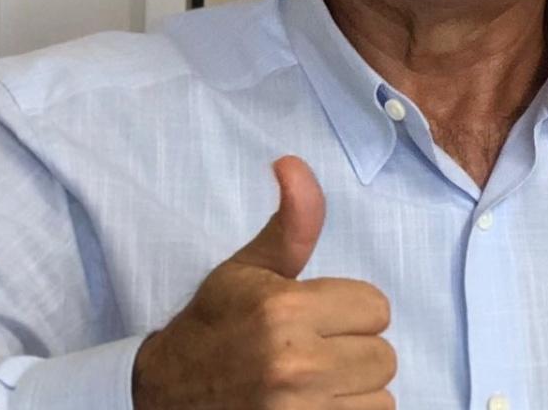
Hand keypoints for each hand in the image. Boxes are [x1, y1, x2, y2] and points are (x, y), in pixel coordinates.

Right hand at [132, 156, 395, 408]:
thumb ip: (291, 222)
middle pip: (383, 355)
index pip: (377, 308)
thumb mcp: (248, 269)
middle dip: (353, 351)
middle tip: (310, 353)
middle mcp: (293, 364)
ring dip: (352, 391)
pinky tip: (313, 406)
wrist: (164, 395)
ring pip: (379, 395)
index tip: (315, 317)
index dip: (350, 311)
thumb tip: (293, 162)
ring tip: (310, 384)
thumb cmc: (215, 327)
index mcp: (283, 310)